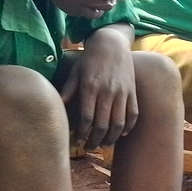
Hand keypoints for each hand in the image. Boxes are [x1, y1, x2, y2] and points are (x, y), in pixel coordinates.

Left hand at [61, 27, 137, 150]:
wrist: (112, 43)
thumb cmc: (90, 58)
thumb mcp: (76, 72)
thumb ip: (68, 90)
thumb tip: (58, 106)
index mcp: (90, 87)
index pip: (87, 118)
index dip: (82, 133)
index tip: (78, 140)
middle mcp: (107, 92)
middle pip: (102, 124)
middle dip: (95, 140)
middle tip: (89, 147)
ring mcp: (122, 92)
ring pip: (119, 123)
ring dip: (111, 138)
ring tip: (104, 145)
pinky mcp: (133, 92)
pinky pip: (133, 114)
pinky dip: (128, 127)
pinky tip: (121, 134)